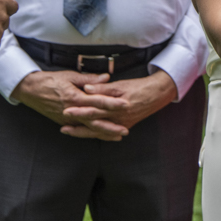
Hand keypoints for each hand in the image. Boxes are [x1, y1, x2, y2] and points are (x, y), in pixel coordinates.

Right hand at [10, 70, 129, 140]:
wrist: (30, 90)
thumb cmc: (51, 80)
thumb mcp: (70, 76)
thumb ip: (89, 79)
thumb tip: (106, 77)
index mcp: (74, 97)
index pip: (97, 101)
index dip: (112, 103)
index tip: (125, 104)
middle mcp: (72, 111)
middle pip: (94, 121)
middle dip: (111, 126)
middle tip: (125, 129)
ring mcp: (67, 119)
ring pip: (88, 129)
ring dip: (103, 133)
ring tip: (117, 136)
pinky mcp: (64, 123)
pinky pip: (80, 130)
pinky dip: (91, 133)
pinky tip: (101, 136)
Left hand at [61, 70, 178, 138]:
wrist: (157, 94)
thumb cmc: (139, 87)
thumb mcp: (121, 84)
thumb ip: (103, 88)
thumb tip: (87, 89)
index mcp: (116, 106)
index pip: (93, 110)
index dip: (79, 111)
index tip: (66, 111)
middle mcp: (118, 118)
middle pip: (93, 124)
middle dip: (77, 126)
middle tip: (62, 127)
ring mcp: (122, 124)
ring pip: (99, 131)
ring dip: (84, 133)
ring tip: (69, 132)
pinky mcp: (125, 126)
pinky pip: (108, 133)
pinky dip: (97, 135)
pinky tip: (88, 135)